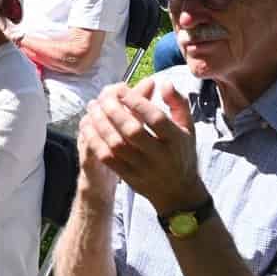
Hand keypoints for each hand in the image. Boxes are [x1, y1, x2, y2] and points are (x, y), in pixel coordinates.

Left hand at [80, 79, 203, 214]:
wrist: (178, 192)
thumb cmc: (181, 152)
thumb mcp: (188, 127)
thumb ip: (178, 103)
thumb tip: (164, 83)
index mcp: (176, 140)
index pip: (155, 118)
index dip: (137, 101)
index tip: (122, 89)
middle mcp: (159, 156)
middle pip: (132, 130)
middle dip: (114, 110)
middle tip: (102, 96)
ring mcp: (143, 168)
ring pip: (116, 144)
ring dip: (100, 123)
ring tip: (93, 107)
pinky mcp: (128, 177)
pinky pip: (107, 158)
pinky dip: (95, 140)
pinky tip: (88, 126)